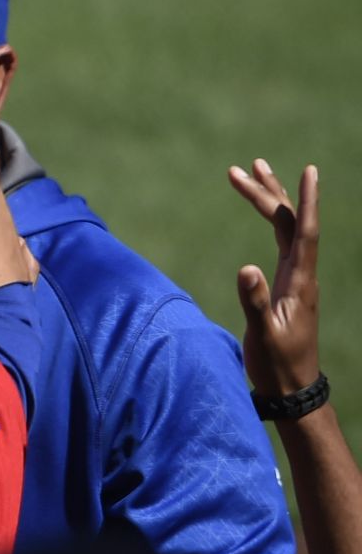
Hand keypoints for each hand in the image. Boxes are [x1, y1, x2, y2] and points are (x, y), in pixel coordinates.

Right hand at [230, 159, 319, 397]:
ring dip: (271, 202)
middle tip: (245, 167)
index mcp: (299, 281)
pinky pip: (283, 243)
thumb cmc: (277, 364)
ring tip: (254, 175)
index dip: (305, 201)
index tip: (308, 170)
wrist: (292, 387)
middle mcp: (301, 274)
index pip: (304, 232)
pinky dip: (274, 222)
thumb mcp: (263, 334)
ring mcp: (295, 279)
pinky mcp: (286, 285)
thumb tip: (246, 267)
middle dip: (269, 193)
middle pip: (289, 223)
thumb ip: (255, 301)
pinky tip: (269, 215)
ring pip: (286, 229)